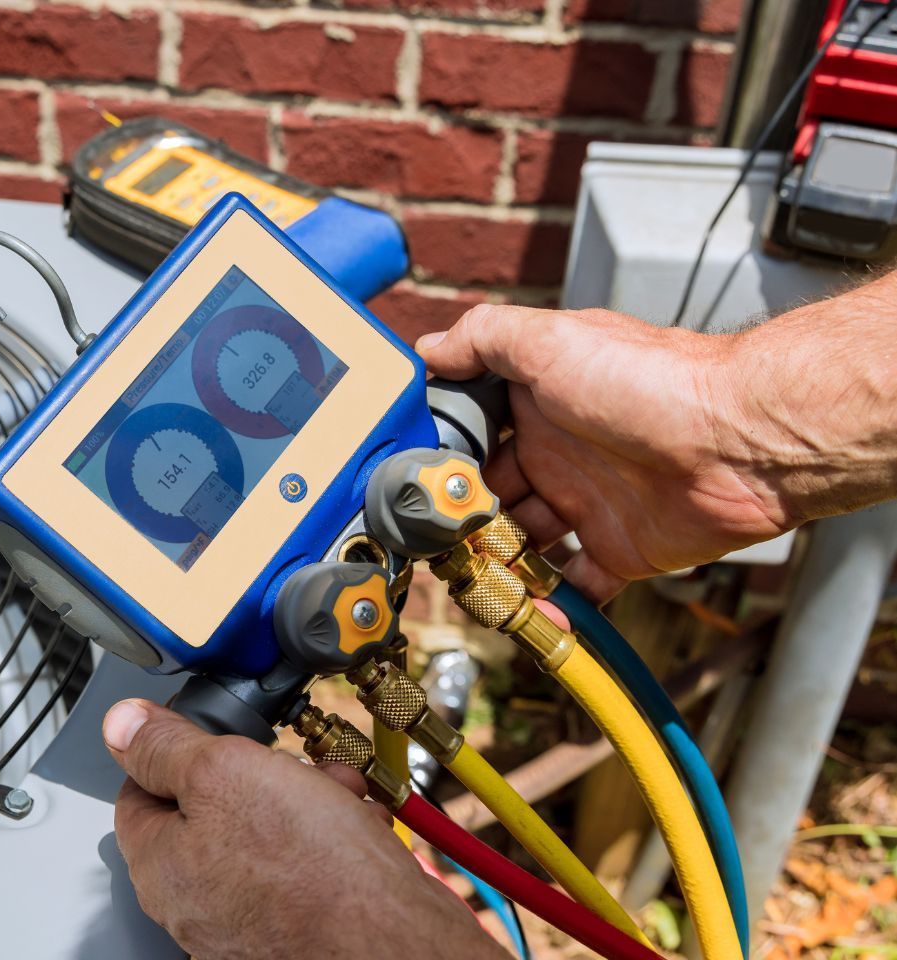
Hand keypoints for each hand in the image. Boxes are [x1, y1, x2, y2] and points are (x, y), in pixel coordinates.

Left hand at [103, 698, 503, 959]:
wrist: (398, 942)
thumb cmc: (313, 873)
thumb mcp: (223, 772)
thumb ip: (165, 746)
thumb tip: (121, 724)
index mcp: (161, 868)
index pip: (139, 791)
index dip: (173, 750)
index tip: (207, 732)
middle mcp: (198, 902)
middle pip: (211, 808)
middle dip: (258, 772)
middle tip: (286, 763)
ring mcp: (250, 919)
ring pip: (266, 831)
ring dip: (304, 797)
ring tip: (335, 792)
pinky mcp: (300, 925)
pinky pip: (305, 864)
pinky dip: (331, 836)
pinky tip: (356, 825)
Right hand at [417, 304, 788, 599]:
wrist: (738, 438)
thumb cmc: (651, 381)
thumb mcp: (549, 340)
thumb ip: (483, 338)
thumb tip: (428, 350)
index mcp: (537, 406)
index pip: (473, 436)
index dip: (443, 460)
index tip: (415, 486)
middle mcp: (559, 455)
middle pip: (491, 498)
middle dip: (461, 522)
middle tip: (435, 545)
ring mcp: (589, 505)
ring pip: (524, 545)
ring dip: (496, 565)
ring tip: (469, 582)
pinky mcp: (621, 550)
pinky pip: (579, 585)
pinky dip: (553, 604)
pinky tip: (528, 612)